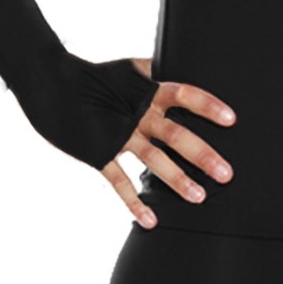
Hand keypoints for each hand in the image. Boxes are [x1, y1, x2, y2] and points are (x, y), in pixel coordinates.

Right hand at [100, 58, 236, 229]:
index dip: (208, 106)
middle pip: (177, 134)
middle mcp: (137, 113)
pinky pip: (119, 181)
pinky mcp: (98, 152)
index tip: (231, 120)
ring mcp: (118, 134)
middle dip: (203, 154)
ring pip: (153, 160)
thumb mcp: (127, 69)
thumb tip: (177, 63)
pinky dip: (134, 202)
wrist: (51, 84)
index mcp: (147, 91)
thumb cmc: (94, 76)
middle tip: (227, 173)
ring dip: (177, 180)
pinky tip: (150, 220)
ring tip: (199, 197)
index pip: (185, 94)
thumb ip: (153, 72)